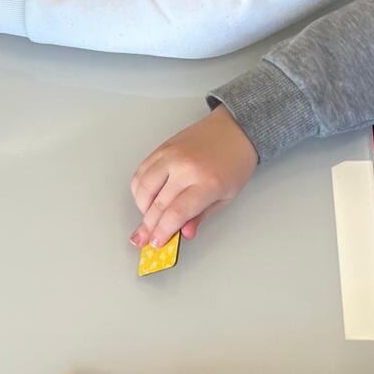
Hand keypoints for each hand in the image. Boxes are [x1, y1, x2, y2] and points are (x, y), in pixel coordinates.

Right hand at [131, 104, 258, 248]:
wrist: (235, 130)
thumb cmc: (234, 163)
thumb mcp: (226, 197)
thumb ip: (201, 216)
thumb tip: (183, 232)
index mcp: (207, 183)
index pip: (176, 213)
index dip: (163, 231)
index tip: (156, 243)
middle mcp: (185, 168)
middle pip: (157, 204)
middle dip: (148, 226)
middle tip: (141, 239)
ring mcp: (171, 156)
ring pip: (143, 187)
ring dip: (141, 207)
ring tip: (146, 218)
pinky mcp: (162, 148)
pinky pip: (141, 171)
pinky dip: (138, 188)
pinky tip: (144, 198)